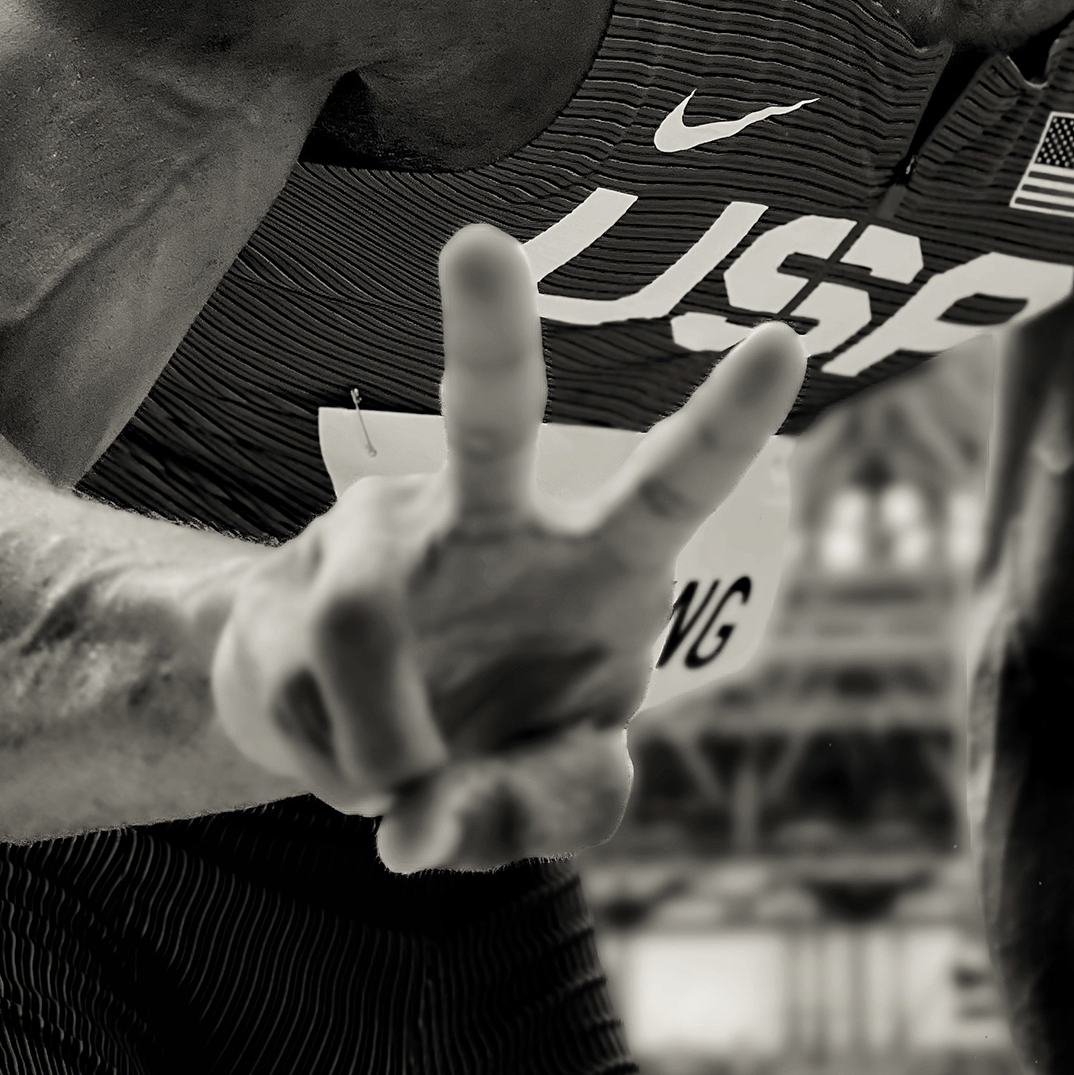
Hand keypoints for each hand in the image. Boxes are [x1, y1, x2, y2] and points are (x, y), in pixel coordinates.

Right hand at [211, 222, 804, 870]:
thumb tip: (419, 832)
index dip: (728, 419)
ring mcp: (381, 542)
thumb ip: (538, 810)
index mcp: (598, 563)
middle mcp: (492, 521)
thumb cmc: (493, 732)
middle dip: (487, 327)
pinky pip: (308, 703)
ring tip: (400, 794)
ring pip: (358, 624)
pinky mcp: (288, 593)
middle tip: (479, 241)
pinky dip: (342, 777)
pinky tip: (350, 759)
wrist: (346, 734)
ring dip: (383, 754)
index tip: (785, 340)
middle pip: (489, 414)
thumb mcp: (552, 786)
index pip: (673, 481)